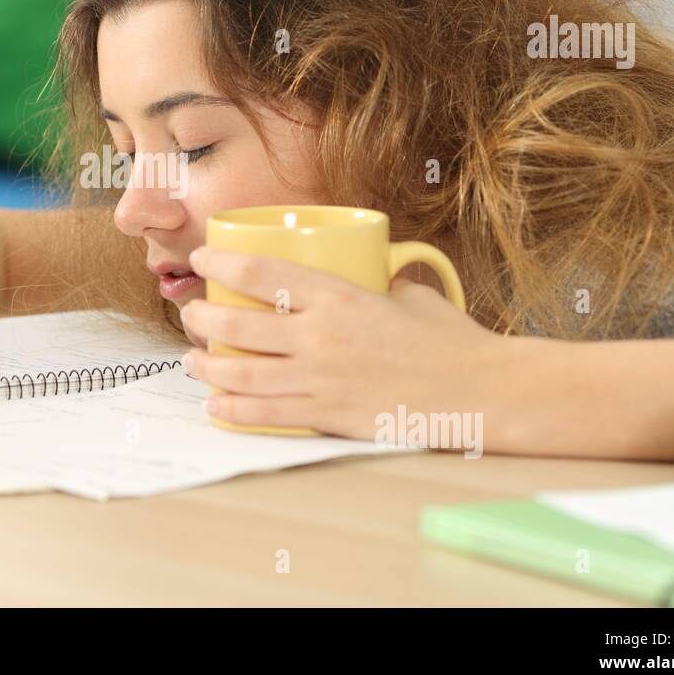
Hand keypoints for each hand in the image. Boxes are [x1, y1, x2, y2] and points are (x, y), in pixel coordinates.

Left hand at [179, 246, 501, 439]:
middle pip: (239, 324)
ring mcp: (321, 380)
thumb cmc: (452, 343)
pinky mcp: (328, 417)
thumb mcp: (412, 296)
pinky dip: (234, 410)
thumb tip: (371, 279)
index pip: (263, 272)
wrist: (482, 394)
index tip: (202, 257)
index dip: (223, 262)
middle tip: (191, 314)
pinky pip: (266, 414)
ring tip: (192, 361)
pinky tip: (217, 406)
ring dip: (208, 366)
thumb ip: (380, 286)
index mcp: (340, 296)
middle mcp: (321, 336)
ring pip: (243, 373)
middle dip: (203, 318)